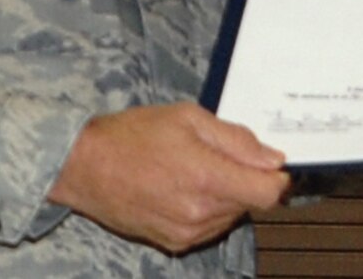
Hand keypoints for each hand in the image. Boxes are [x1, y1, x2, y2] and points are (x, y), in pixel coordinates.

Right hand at [48, 103, 288, 253]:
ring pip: (230, 217)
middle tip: (218, 155)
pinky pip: (208, 228)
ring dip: (226, 196)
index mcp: (208, 179)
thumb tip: (272, 158)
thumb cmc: (132, 136)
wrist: (85, 167)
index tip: (271, 163)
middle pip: (250, 204)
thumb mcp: (188, 118)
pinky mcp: (173, 244)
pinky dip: (206, 210)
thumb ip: (236, 140)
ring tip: (194, 169)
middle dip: (246, 180)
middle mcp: (200, 214)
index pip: (269, 193)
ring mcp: (186, 233)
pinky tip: (183, 188)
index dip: (277, 177)